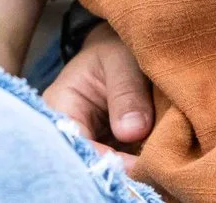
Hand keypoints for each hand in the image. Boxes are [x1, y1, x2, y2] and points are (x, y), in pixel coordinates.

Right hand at [40, 22, 155, 169]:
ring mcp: (87, 142)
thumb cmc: (116, 46)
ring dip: (131, 168)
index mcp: (59, 106)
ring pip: (105, 166)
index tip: (137, 162)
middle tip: (150, 168)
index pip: (77, 145)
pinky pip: (119, 163)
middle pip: (88, 162)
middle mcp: (66, 131)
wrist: (120, 46)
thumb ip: (127, 92)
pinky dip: (137, 164)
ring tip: (156, 164)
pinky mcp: (106, 148)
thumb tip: (133, 132)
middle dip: (119, 167)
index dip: (107, 158)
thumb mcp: (122, 59)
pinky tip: (154, 162)